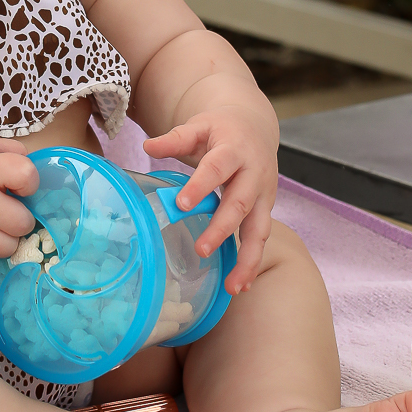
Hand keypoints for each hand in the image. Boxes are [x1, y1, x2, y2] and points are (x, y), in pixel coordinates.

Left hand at [143, 106, 277, 293]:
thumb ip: (176, 138)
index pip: (216, 168)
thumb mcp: (199, 126)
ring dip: (247, 258)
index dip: (200, 186)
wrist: (256, 127)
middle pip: (240, 203)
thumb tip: (146, 146)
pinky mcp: (265, 210)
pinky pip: (262, 239)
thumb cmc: (221, 130)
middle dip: (223, 228)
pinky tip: (241, 284)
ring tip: (233, 285)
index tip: (181, 205)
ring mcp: (264, 194)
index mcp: (234, 150)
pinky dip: (253, 262)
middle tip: (201, 250)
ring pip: (259, 229)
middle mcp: (254, 174)